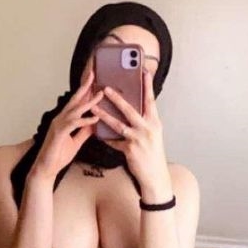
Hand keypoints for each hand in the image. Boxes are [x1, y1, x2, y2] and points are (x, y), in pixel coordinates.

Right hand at [29, 69, 103, 184]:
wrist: (46, 169)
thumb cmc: (58, 156)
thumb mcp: (76, 141)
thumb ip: (84, 131)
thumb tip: (95, 123)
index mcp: (64, 120)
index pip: (76, 102)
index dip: (85, 91)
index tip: (94, 80)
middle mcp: (60, 119)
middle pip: (74, 100)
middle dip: (85, 87)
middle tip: (94, 74)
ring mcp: (58, 125)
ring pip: (75, 110)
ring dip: (88, 101)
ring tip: (101, 94)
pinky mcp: (58, 133)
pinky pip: (73, 124)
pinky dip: (84, 120)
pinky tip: (94, 117)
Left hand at [100, 69, 173, 202]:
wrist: (154, 174)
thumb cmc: (152, 153)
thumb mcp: (152, 134)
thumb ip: (143, 121)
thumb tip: (133, 108)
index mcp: (155, 122)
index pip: (150, 101)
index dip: (147, 86)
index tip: (144, 73)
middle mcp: (148, 128)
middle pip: (130, 110)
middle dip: (117, 98)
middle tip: (105, 88)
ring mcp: (139, 139)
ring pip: (118, 124)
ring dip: (104, 115)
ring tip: (93, 108)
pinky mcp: (130, 149)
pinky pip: (113, 141)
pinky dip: (104, 137)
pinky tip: (95, 133)